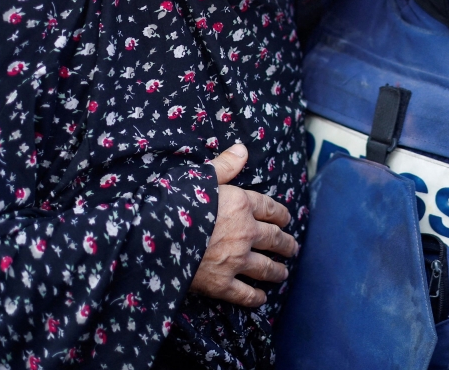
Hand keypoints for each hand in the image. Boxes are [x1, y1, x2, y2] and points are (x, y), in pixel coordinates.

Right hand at [190, 144, 298, 307]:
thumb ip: (224, 165)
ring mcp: (235, 260)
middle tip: (292, 247)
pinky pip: (245, 294)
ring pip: (265, 268)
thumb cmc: (176, 202)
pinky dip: (255, 298)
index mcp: (241, 204)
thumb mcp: (201, 176)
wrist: (156, 236)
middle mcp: (245, 233)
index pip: (270, 208)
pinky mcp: (221, 284)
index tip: (287, 220)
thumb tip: (243, 149)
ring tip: (283, 272)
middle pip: (274, 239)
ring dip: (277, 270)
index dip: (281, 214)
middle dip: (285, 244)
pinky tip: (261, 299)